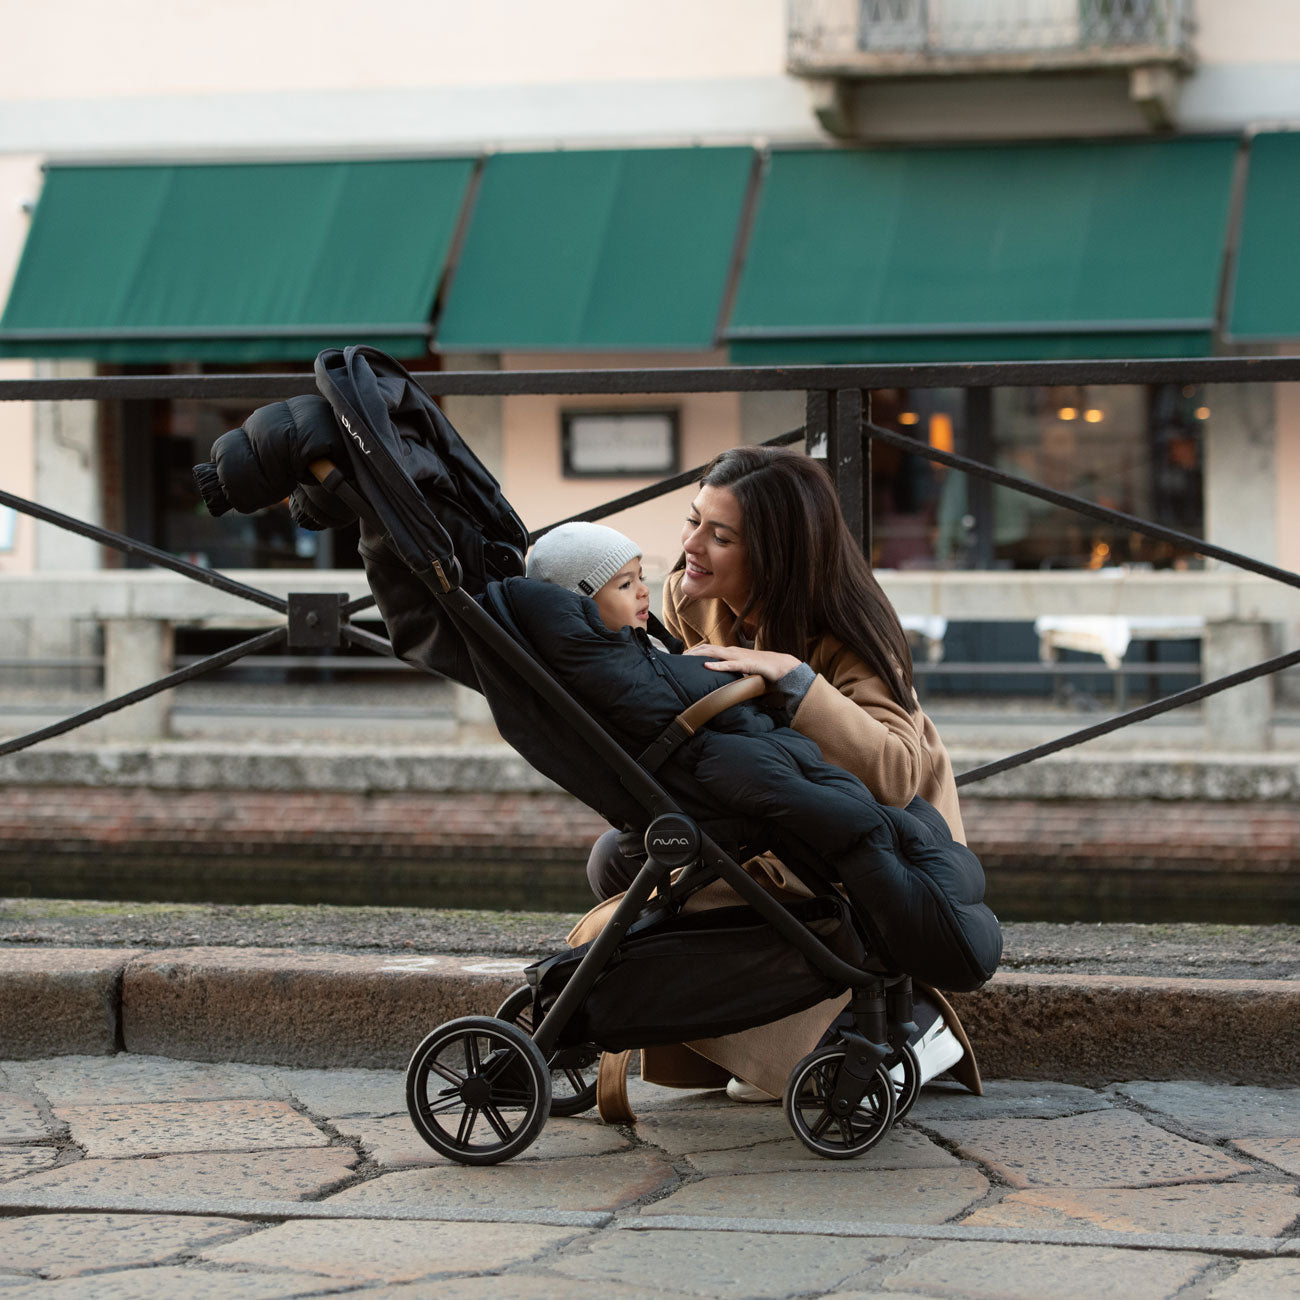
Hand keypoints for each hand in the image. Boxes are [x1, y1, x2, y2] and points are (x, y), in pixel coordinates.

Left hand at [683, 643, 800, 681]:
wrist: (782, 666)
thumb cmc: (762, 668)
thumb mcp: (742, 668)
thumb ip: (730, 669)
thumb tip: (719, 675)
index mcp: (731, 652)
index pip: (708, 648)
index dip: (694, 651)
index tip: (681, 656)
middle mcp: (733, 651)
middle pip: (707, 648)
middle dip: (692, 652)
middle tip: (678, 657)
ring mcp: (739, 657)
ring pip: (715, 653)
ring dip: (700, 655)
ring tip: (686, 658)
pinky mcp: (746, 665)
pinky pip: (729, 665)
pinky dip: (717, 665)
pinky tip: (707, 666)